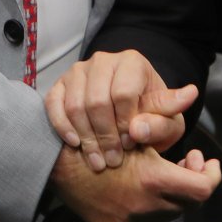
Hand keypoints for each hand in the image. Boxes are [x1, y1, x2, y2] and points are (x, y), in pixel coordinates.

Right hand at [45, 51, 197, 171]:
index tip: (132, 144)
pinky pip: (54, 104)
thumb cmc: (151, 117)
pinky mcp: (60, 84)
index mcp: (133, 63)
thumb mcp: (167, 121)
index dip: (126, 123)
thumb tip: (140, 128)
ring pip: (75, 104)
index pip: (123, 93)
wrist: (128, 114)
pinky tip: (75, 144)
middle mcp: (103, 60)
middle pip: (96, 100)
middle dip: (104, 135)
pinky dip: (62, 126)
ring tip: (97, 161)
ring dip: (85, 137)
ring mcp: (79, 71)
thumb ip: (161, 122)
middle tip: (112, 160)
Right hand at [47, 140, 220, 221]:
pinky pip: (144, 218)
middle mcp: (143, 207)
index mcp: (152, 181)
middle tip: (188, 160)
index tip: (207, 161)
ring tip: (163, 170)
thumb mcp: (136, 130)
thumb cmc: (96, 135)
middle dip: (193, 181)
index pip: (202, 189)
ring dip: (172, 192)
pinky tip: (140, 184)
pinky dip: (150, 201)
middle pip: (188, 203)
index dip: (210, 175)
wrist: (52, 160)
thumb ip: (166, 134)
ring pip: (167, 212)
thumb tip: (198, 149)